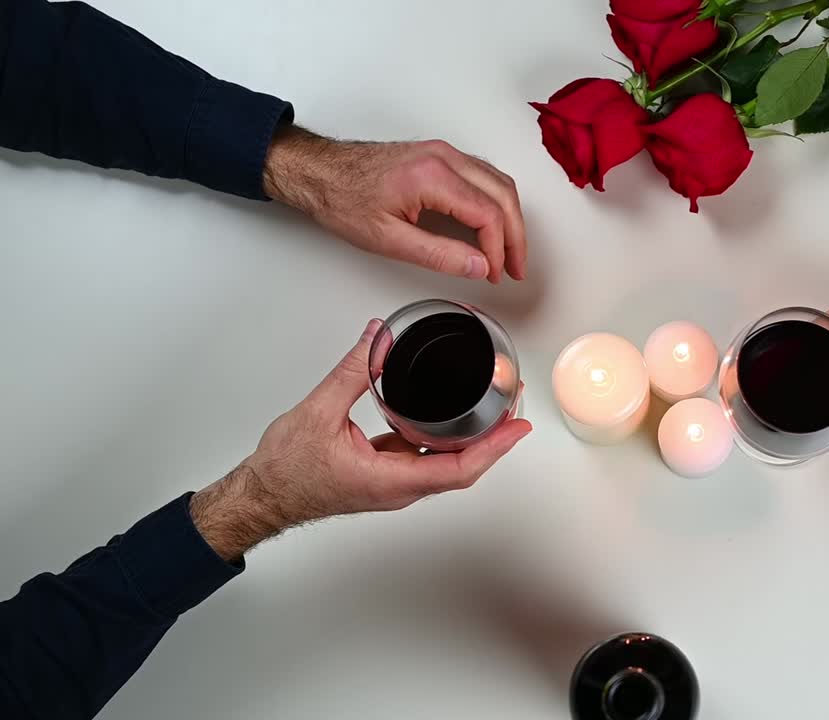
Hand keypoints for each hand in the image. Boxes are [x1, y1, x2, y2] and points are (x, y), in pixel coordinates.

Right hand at [190, 319, 532, 560]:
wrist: (260, 495)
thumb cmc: (284, 471)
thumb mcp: (318, 412)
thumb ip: (352, 371)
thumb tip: (376, 338)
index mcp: (390, 480)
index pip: (458, 469)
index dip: (494, 448)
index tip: (519, 428)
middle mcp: (399, 487)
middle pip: (463, 467)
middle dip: (495, 438)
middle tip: (517, 407)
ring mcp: (394, 482)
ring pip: (447, 463)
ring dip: (476, 439)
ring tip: (497, 407)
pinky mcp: (385, 473)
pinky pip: (427, 456)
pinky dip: (447, 437)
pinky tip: (452, 413)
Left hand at [263, 125, 526, 283]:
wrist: (320, 172)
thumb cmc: (344, 199)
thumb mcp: (389, 240)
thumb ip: (440, 255)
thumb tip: (479, 266)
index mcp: (433, 177)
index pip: (488, 214)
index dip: (499, 249)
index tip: (495, 273)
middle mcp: (444, 157)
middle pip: (502, 195)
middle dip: (515, 236)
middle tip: (515, 268)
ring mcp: (444, 153)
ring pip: (498, 182)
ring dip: (510, 218)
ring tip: (508, 251)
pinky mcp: (440, 155)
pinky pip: (484, 175)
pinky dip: (496, 202)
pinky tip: (492, 225)